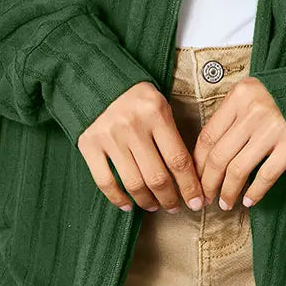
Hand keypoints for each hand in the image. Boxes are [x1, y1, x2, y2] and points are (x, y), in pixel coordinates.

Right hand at [77, 82, 205, 212]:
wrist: (95, 78)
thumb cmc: (135, 96)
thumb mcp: (160, 105)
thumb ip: (171, 135)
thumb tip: (188, 176)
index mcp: (156, 113)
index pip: (178, 160)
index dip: (190, 186)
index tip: (196, 202)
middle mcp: (132, 126)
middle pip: (157, 177)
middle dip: (170, 199)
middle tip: (174, 207)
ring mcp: (109, 136)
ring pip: (133, 183)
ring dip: (147, 201)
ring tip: (153, 205)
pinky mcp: (89, 145)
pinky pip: (105, 182)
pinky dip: (118, 199)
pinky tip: (128, 205)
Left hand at [191, 77, 285, 208]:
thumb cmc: (281, 96)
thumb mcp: (252, 93)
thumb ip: (231, 115)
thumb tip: (206, 154)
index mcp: (240, 96)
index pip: (208, 135)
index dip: (198, 162)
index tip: (195, 178)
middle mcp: (254, 112)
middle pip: (220, 155)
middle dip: (208, 182)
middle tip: (205, 197)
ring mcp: (273, 129)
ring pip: (238, 169)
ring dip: (228, 192)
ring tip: (224, 203)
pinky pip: (265, 175)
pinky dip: (254, 192)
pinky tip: (248, 201)